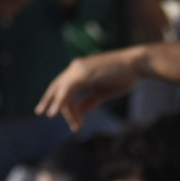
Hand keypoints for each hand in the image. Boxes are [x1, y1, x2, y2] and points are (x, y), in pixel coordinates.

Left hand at [35, 47, 149, 130]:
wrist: (138, 64)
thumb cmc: (125, 76)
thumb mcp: (104, 92)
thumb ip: (89, 101)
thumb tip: (78, 113)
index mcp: (82, 69)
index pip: (65, 86)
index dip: (59, 99)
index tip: (57, 113)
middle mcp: (77, 67)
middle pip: (58, 86)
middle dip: (50, 100)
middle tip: (41, 112)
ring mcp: (79, 69)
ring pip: (61, 90)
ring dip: (59, 105)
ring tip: (51, 116)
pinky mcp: (83, 73)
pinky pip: (67, 90)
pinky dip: (61, 101)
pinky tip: (55, 112)